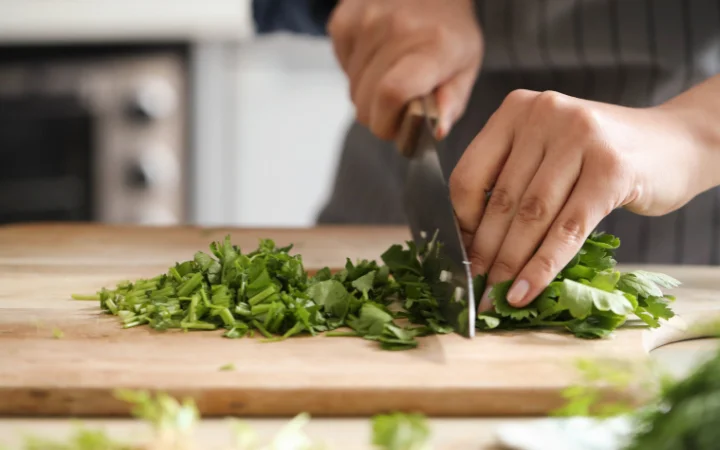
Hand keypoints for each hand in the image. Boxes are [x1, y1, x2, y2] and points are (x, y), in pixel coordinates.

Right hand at [328, 0, 481, 139]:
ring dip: (369, 93)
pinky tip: (377, 56)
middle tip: (400, 101)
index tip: (398, 127)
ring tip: (391, 73)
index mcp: (434, 46)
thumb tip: (437, 131)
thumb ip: (452, 102)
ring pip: (352, 91)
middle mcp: (396, 29)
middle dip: (380, 115)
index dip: (387, 123)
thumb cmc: (449, 31)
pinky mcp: (344, 20)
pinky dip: (357, 72)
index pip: (392, 93)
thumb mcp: (466, 66)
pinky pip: (343, 69)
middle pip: (366, 103)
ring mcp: (365, 22)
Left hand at [449, 89, 710, 311]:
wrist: (678, 142)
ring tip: (497, 296)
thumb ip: (512, 180)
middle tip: (475, 288)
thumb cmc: (602, 156)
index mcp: (516, 109)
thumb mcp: (549, 151)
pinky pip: (567, 228)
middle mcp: (544, 114)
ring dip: (511, 264)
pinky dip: (543, 266)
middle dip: (485, 252)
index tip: (460, 256)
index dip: (461, 223)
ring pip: (532, 216)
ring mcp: (580, 136)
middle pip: (501, 199)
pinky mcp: (612, 169)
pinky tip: (527, 291)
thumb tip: (472, 243)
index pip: (469, 175)